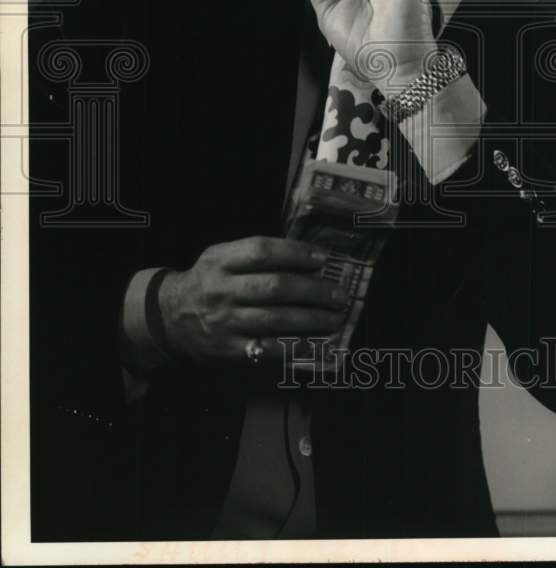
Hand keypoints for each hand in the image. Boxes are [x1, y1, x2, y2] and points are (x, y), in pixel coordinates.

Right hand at [157, 236, 347, 364]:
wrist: (171, 317)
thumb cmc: (209, 281)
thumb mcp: (221, 257)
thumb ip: (256, 255)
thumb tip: (309, 261)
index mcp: (220, 260)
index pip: (262, 251)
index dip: (295, 253)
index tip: (323, 259)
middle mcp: (221, 289)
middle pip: (275, 287)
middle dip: (314, 291)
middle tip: (339, 295)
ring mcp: (224, 321)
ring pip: (275, 319)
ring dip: (312, 319)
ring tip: (335, 318)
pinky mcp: (228, 349)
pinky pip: (266, 349)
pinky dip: (293, 346)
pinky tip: (314, 342)